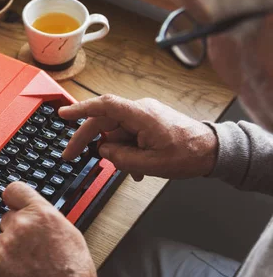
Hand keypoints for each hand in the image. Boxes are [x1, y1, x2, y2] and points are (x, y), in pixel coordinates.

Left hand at [0, 182, 96, 276]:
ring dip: (8, 250)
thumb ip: (46, 218)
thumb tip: (35, 212)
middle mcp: (20, 224)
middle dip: (15, 230)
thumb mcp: (68, 232)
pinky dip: (2, 268)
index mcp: (40, 213)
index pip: (14, 190)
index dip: (13, 198)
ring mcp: (5, 244)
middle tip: (30, 248)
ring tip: (27, 265)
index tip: (12, 203)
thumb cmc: (72, 271)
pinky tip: (20, 275)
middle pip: (7, 219)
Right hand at [59, 95, 217, 180]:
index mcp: (141, 115)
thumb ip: (122, 158)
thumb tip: (103, 150)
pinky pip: (127, 134)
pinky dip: (126, 150)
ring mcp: (144, 115)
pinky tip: (136, 168)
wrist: (213, 151)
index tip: (63, 114)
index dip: (81, 109)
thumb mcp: (151, 164)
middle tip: (71, 155)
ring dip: (115, 151)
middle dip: (86, 139)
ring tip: (130, 170)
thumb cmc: (189, 155)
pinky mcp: (148, 122)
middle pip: (103, 121)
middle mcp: (140, 110)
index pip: (104, 106)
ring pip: (115, 132)